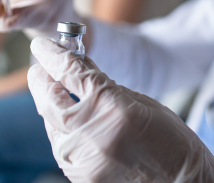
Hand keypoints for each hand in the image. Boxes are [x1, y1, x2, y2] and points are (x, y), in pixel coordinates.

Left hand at [27, 38, 213, 182]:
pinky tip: (73, 121)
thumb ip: (103, 84)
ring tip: (60, 93)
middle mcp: (89, 134)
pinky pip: (61, 146)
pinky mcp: (79, 177)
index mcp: (110, 106)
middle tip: (41, 67)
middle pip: (48, 98)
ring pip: (51, 124)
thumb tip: (78, 65)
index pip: (69, 71)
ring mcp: (82, 160)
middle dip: (42, 79)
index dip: (52, 54)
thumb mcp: (140, 101)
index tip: (42, 45)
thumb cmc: (171, 141)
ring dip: (52, 106)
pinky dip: (63, 130)